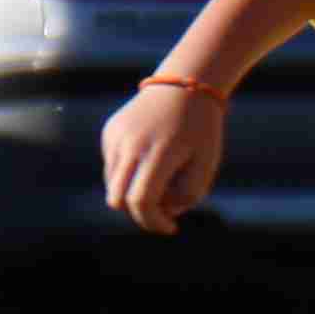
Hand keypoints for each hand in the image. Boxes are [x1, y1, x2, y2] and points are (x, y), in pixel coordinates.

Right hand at [98, 82, 226, 233]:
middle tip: (162, 212)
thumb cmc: (201, 130)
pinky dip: (128, 173)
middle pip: (117, 199)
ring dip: (133, 192)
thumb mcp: (205, 165)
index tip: (170, 228)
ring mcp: (116, 137)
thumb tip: (160, 212)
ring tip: (162, 177)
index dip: (153, 222)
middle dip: (138, 214)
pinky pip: (112, 166)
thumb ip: (187, 196)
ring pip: (113, 185)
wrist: (185, 85)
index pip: (141, 201)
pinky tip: (150, 156)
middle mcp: (131, 144)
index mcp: (158, 152)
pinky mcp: (109, 132)